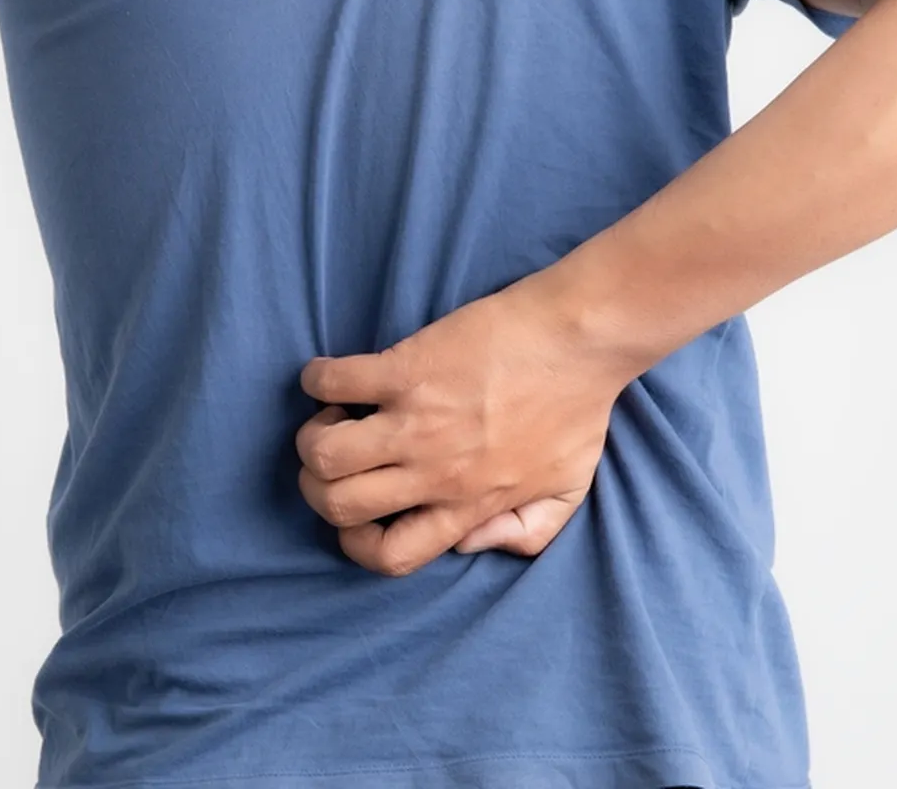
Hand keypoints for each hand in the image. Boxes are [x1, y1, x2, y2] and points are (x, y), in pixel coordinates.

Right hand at [295, 269, 634, 575]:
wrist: (582, 339)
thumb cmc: (580, 407)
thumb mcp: (569, 489)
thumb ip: (525, 533)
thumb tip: (467, 543)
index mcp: (468, 504)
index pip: (391, 557)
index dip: (358, 543)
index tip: (363, 513)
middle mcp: (435, 473)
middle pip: (340, 507)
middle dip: (320, 489)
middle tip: (337, 459)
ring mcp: (416, 420)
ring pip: (325, 454)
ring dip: (313, 438)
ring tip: (334, 418)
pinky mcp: (406, 368)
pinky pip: (333, 383)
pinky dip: (318, 380)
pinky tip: (330, 376)